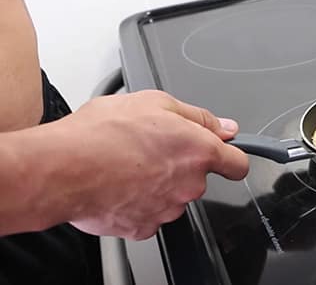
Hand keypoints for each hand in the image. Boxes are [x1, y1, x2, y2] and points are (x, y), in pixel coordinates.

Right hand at [52, 90, 247, 239]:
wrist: (63, 169)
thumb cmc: (103, 133)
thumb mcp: (156, 102)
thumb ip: (199, 117)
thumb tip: (225, 128)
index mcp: (199, 152)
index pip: (237, 164)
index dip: (232, 157)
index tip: (224, 154)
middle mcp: (189, 184)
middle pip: (198, 178)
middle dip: (180, 164)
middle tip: (150, 148)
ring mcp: (167, 209)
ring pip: (172, 195)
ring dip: (158, 183)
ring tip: (128, 164)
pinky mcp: (144, 227)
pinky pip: (149, 212)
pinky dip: (138, 201)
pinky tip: (119, 184)